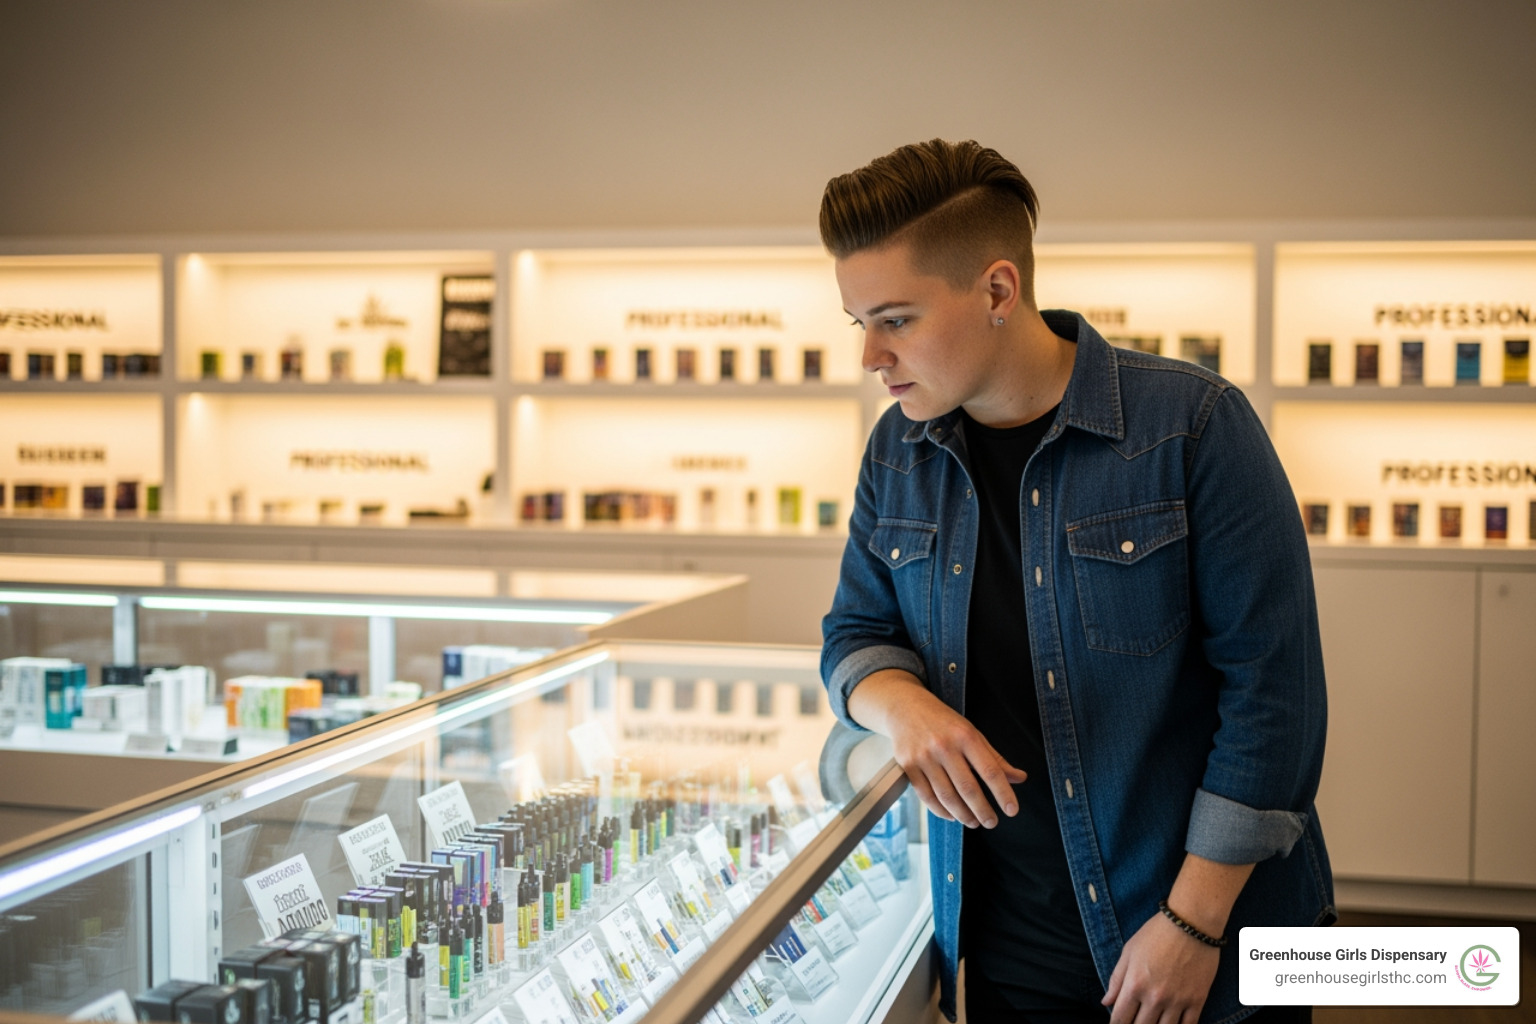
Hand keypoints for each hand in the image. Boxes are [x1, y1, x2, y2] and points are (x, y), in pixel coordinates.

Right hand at [848, 669, 1025, 827]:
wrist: (905, 708)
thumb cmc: (943, 722)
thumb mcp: (972, 732)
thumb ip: (995, 757)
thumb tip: (1020, 778)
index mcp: (965, 736)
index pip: (989, 770)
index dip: (1003, 792)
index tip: (1012, 810)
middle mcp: (944, 747)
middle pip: (967, 788)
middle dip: (982, 810)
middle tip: (991, 822)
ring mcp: (924, 757)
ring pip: (947, 796)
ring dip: (963, 814)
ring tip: (973, 821)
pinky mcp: (908, 766)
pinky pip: (927, 796)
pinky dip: (941, 811)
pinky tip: (952, 815)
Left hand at [1101, 911, 1219, 1023]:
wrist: (1191, 923)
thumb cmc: (1156, 933)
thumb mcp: (1129, 952)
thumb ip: (1116, 979)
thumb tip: (1106, 1002)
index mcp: (1135, 984)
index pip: (1120, 1018)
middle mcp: (1155, 997)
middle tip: (1134, 1022)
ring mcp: (1178, 1001)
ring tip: (1152, 1022)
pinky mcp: (1198, 1000)